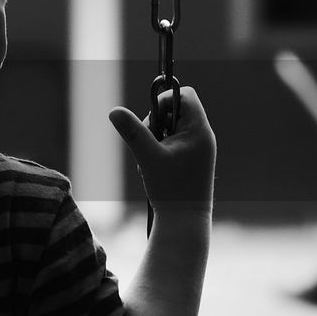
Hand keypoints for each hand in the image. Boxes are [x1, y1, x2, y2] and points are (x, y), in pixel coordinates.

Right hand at [109, 84, 215, 214]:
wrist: (185, 220)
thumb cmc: (170, 189)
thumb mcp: (147, 157)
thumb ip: (132, 132)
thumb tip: (114, 111)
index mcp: (198, 130)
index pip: (185, 95)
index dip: (164, 99)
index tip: (150, 119)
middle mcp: (202, 135)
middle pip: (175, 109)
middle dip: (154, 122)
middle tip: (147, 143)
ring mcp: (198, 147)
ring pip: (170, 127)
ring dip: (153, 137)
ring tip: (149, 160)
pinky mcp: (191, 158)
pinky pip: (171, 141)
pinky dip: (158, 149)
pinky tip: (153, 167)